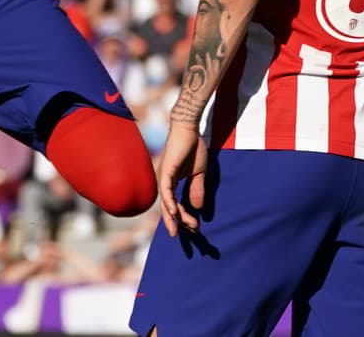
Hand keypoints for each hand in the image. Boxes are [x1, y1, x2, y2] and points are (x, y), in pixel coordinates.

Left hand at [156, 121, 207, 237]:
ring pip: (166, 202)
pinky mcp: (166, 171)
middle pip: (168, 207)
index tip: (194, 227)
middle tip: (186, 233)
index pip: (175, 205)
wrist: (190, 129)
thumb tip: (198, 209)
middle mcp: (165, 182)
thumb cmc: (193, 149)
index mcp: (172, 183)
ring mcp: (164, 177)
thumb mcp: (199, 174)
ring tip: (178, 229)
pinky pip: (166, 190)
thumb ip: (197, 190)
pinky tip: (173, 213)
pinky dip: (169, 202)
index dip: (184, 217)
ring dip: (173, 216)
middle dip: (176, 222)